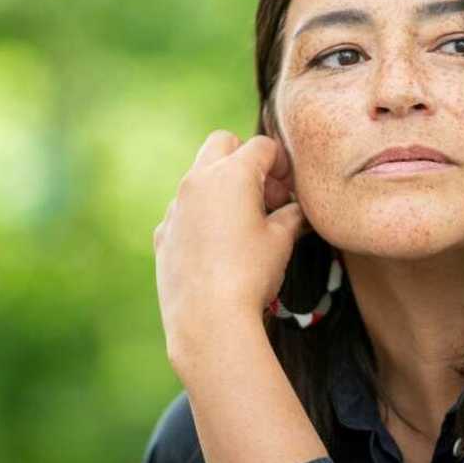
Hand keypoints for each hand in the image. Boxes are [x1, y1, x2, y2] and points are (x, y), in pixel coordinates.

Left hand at [153, 130, 305, 368]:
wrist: (208, 319)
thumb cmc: (250, 275)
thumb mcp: (281, 241)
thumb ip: (293, 216)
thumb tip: (299, 212)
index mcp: (231, 174)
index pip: (262, 146)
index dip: (281, 164)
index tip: (288, 190)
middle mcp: (197, 181)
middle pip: (222, 143)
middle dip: (245, 159)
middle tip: (265, 195)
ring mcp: (176, 206)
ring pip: (199, 176)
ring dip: (222, 187)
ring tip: (244, 223)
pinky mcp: (164, 232)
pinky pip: (184, 209)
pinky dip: (202, 215)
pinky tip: (218, 246)